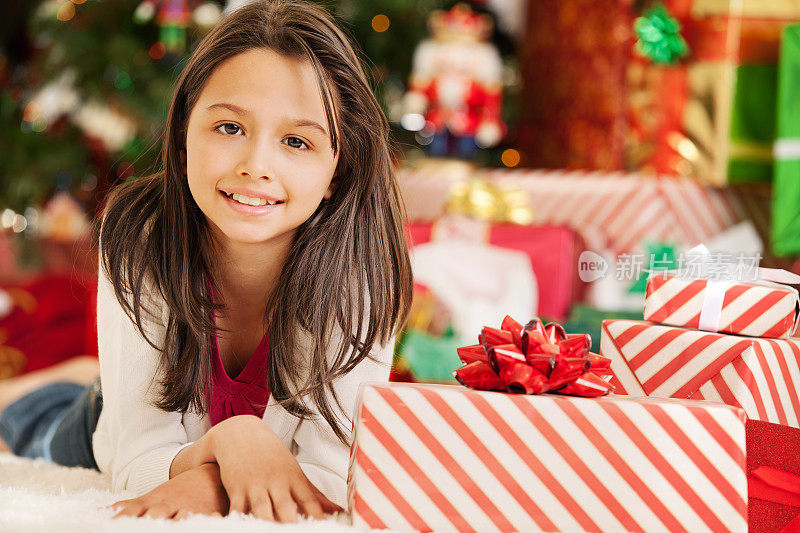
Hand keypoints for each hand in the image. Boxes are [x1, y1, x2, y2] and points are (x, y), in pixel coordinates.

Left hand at [110, 462, 227, 519]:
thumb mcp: (156, 494)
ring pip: (179, 520)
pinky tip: (194, 528)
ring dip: (171, 526)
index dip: (122, 517)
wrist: (214, 474)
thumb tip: (101, 511)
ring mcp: (190, 509)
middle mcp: (172, 503)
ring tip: (162, 529)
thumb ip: (131, 506)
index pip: (135, 508)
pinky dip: (200, 524)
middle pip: (155, 515)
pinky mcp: (207, 515)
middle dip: (145, 523)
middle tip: (130, 530)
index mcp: (157, 498)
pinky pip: (205, 521)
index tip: (108, 526)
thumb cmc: (181, 489)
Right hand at [209, 415, 340, 521]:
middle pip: (286, 506)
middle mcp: (276, 482)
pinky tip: (242, 526)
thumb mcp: (294, 471)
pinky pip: (237, 508)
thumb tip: (337, 510)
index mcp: (293, 479)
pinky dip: (239, 518)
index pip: (309, 500)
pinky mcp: (236, 489)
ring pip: (262, 509)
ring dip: (267, 523)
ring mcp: (256, 485)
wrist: (242, 433)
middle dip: (292, 524)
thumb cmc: (271, 455)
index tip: (325, 527)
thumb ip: (314, 494)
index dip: (318, 516)